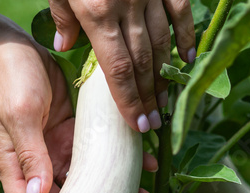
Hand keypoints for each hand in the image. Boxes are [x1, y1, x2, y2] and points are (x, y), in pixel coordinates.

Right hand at [0, 13, 158, 192]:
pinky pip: (97, 153)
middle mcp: (37, 164)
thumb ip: (30, 155)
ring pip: (85, 181)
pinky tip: (142, 165)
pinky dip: (116, 161)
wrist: (15, 50)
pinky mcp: (72, 133)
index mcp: (15, 167)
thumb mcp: (17, 116)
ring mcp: (56, 149)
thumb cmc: (7, 81)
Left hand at [49, 0, 194, 131]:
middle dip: (148, 96)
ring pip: (161, 43)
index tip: (140, 125)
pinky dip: (185, 37)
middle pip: (141, 63)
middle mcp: (127, 8)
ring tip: (166, 101)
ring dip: (164, 75)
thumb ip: (61, 14)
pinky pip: (179, 12)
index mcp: (98, 13)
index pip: (117, 70)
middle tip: (155, 122)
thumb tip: (66, 45)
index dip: (129, 101)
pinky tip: (188, 60)